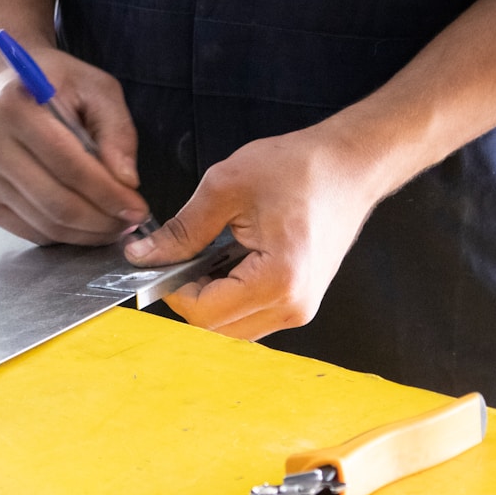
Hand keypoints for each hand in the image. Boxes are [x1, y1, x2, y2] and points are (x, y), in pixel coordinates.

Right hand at [0, 47, 148, 244]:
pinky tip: (86, 222)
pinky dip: (66, 235)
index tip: (139, 207)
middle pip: (57, 204)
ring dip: (89, 233)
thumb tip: (127, 181)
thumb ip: (118, 130)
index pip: (70, 166)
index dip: (109, 193)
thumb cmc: (55, 85)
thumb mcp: (97, 88)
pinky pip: (32, 232)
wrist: (1, 86)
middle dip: (104, 220)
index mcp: (15, 108)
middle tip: (131, 220)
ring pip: (47, 224)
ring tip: (115, 223)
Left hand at [124, 125, 385, 339]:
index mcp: (277, 280)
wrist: (352, 165)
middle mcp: (292, 306)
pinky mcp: (300, 303)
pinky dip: (230, 297)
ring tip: (209, 256)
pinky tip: (230, 262)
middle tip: (182, 256)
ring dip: (210, 299)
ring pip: (232, 328)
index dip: (172, 289)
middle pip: (216, 329)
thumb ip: (181, 230)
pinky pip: (251, 316)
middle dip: (189, 296)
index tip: (160, 261)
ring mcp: (300, 309)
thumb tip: (143, 255)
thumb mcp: (226, 188)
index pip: (203, 312)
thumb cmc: (301, 168)